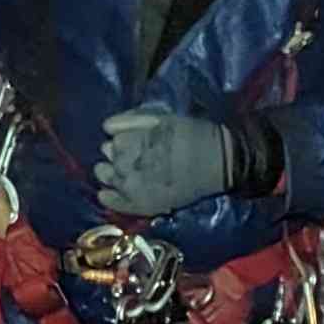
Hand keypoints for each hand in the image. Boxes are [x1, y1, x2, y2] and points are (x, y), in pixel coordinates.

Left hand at [96, 106, 270, 217]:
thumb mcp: (162, 118)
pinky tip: (108, 193)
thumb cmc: (192, 135)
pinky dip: (108, 197)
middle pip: (108, 159)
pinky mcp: (140, 206)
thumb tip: (106, 127)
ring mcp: (131, 188)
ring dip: (111, 173)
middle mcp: (125, 166)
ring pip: (106, 178)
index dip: (123, 139)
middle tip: (135, 156)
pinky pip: (114, 203)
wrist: (217, 163)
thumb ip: (130, 121)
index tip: (135, 140)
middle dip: (117, 156)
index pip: (112, 141)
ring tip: (127, 172)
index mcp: (129, 143)